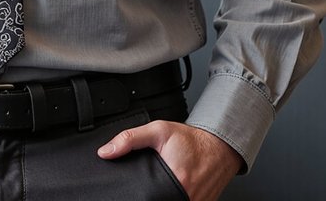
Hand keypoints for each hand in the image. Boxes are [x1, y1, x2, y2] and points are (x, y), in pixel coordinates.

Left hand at [98, 120, 241, 200]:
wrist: (219, 146)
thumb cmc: (191, 140)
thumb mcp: (158, 131)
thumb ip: (130, 140)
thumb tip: (106, 152)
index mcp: (175, 181)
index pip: (147, 197)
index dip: (138, 194)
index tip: (133, 190)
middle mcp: (185, 197)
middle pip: (155, 200)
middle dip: (149, 195)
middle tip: (150, 183)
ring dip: (160, 197)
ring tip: (159, 185)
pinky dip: (173, 198)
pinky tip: (169, 189)